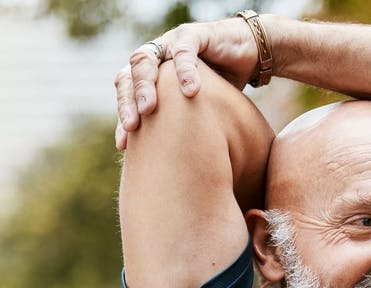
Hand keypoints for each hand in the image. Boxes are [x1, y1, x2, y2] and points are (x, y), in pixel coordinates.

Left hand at [113, 17, 263, 148]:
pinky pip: (183, 51)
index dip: (122, 117)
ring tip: (149, 108)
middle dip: (127, 102)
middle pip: (128, 75)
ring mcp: (169, 42)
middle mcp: (154, 56)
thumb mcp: (195, 109)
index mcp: (149, 74)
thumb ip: (177, 125)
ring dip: (145, 85)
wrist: (248, 53)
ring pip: (145, 59)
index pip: (126, 93)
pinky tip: (190, 91)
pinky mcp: (192, 35)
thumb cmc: (221, 84)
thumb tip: (167, 169)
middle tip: (133, 126)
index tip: (124, 145)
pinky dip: (185, 70)